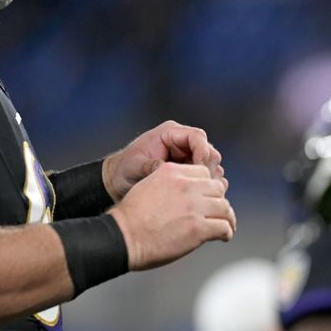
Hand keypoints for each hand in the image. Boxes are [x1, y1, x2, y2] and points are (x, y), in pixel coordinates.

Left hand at [102, 121, 224, 201]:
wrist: (118, 182)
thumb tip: (169, 170)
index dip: (202, 153)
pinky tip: (197, 197)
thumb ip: (153, 166)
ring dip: (208, 180)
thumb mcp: (134, 168)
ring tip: (196, 194)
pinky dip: (206, 186)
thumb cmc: (123, 171)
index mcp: (169, 133)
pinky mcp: (190, 170)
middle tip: (200, 187)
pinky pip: (207, 176)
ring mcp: (188, 156)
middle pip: (209, 151)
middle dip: (207, 169)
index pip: (198, 137)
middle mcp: (182, 142)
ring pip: (212, 165)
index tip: (198, 172)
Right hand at [108, 162, 235, 269]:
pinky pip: (224, 227)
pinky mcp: (198, 228)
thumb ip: (170, 184)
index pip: (204, 173)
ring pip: (224, 207)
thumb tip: (188, 192)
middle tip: (217, 213)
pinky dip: (226, 232)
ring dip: (226, 217)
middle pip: (217, 189)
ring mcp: (194, 207)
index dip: (208, 186)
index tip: (208, 197)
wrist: (123, 237)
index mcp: (172, 172)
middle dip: (218, 201)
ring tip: (225, 225)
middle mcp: (186, 186)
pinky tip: (223, 236)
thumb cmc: (131, 217)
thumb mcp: (148, 186)